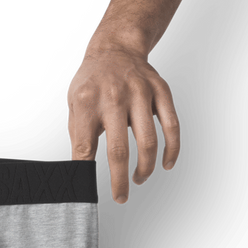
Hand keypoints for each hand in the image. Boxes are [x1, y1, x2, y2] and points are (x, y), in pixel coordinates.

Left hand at [67, 45, 179, 203]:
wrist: (115, 48)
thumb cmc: (91, 85)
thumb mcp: (75, 105)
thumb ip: (78, 136)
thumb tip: (79, 172)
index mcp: (86, 103)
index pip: (84, 149)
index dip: (86, 174)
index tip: (88, 193)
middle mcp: (114, 98)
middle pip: (119, 150)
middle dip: (119, 180)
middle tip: (120, 198)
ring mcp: (140, 93)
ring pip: (148, 142)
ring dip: (145, 168)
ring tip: (139, 179)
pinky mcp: (161, 91)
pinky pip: (172, 126)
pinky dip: (172, 149)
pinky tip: (166, 164)